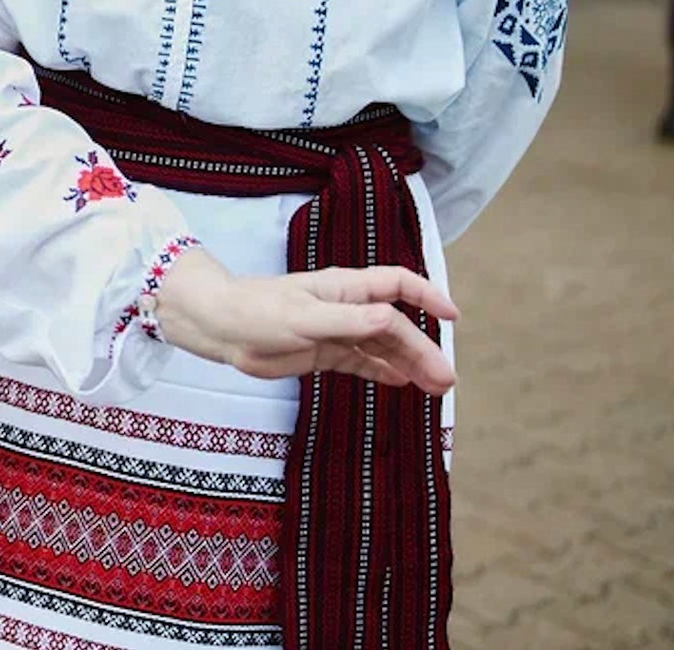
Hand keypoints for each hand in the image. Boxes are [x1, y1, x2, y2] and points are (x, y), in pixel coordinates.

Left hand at [153, 249, 457, 394]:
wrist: (220, 328)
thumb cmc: (257, 311)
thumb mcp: (304, 317)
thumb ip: (348, 320)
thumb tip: (391, 320)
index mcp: (345, 288)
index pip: (397, 284)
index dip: (427, 296)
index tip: (453, 317)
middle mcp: (346, 308)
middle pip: (396, 326)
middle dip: (424, 349)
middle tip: (446, 380)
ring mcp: (336, 331)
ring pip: (383, 347)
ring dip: (410, 364)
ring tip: (436, 389)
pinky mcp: (323, 353)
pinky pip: (362, 362)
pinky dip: (384, 372)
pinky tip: (403, 385)